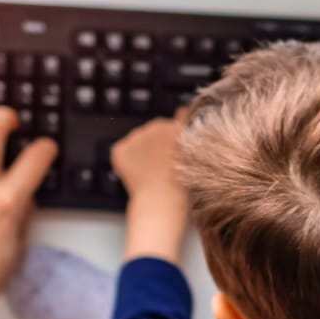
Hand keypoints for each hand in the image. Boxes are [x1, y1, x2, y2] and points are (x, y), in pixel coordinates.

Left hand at [112, 112, 189, 261]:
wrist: (162, 204)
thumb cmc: (185, 190)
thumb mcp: (198, 160)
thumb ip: (193, 138)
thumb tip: (183, 114)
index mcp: (179, 126)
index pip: (179, 119)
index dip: (177, 138)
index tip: (177, 150)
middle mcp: (157, 126)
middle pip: (157, 130)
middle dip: (159, 143)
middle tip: (165, 167)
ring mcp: (137, 137)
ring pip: (139, 140)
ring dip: (143, 152)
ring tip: (152, 174)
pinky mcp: (121, 150)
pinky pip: (123, 151)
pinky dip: (126, 162)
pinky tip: (137, 176)